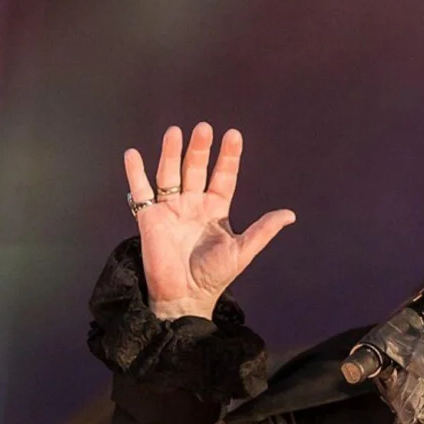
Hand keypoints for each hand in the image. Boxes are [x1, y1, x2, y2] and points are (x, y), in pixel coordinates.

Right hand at [123, 123, 295, 319]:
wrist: (185, 295)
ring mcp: (170, 209)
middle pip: (195, 169)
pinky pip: (140, 191)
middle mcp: (193, 204)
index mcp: (216, 210)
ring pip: (170, 173)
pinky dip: (135, 173)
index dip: (228, 157)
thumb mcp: (243, 251)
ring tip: (176, 132)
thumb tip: (290, 214)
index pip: (223, 177)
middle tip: (204, 128)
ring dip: (171, 153)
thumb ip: (263, 230)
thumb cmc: (214, 276)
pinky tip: (133, 154)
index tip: (234, 135)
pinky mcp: (149, 218)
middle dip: (200, 149)